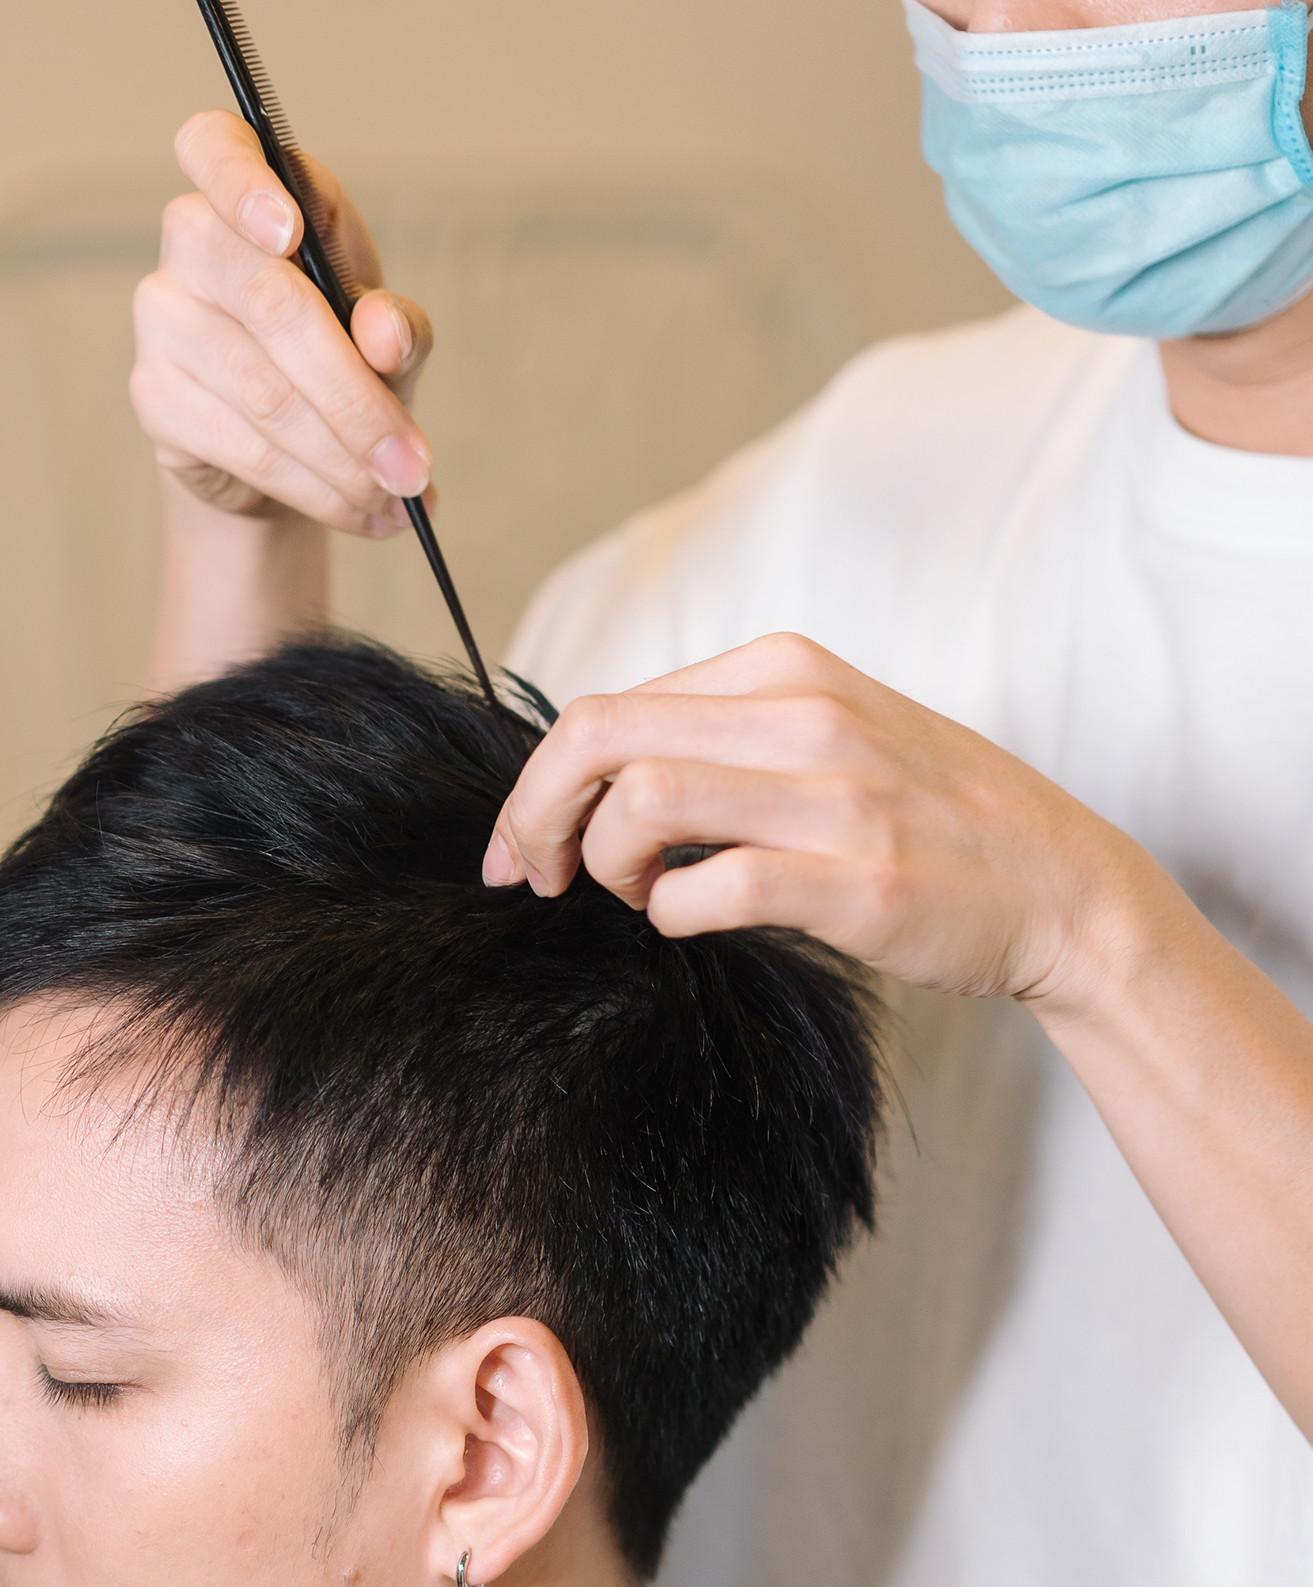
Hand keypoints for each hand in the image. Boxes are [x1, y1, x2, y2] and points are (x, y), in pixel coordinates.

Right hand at [131, 109, 435, 535]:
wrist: (281, 447)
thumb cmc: (337, 358)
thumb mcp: (384, 336)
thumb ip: (397, 328)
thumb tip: (383, 336)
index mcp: (252, 189)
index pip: (216, 147)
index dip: (245, 185)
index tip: (289, 232)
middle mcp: (193, 240)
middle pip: (271, 304)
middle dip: (357, 399)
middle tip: (413, 465)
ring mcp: (162, 317)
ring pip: (264, 393)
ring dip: (344, 460)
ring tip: (401, 499)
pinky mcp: (153, 394)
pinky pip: (243, 445)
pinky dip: (314, 488)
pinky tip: (361, 511)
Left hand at [483, 631, 1149, 1011]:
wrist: (1061, 885)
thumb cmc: (932, 819)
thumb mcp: (830, 733)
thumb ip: (726, 736)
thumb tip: (602, 775)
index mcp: (785, 669)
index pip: (608, 704)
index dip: (540, 780)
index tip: (525, 842)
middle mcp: (804, 716)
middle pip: (601, 738)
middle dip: (537, 813)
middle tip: (536, 876)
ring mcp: (834, 796)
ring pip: (643, 801)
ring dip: (606, 861)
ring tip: (632, 893)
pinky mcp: (856, 881)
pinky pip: (709, 887)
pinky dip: (670, 910)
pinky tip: (688, 917)